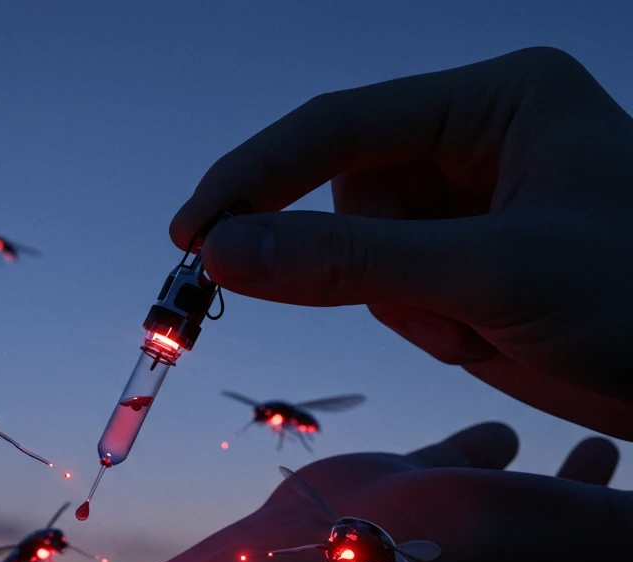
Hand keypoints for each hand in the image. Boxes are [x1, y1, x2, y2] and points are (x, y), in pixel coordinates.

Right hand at [170, 48, 632, 439]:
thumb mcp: (489, 272)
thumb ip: (349, 260)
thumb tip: (224, 252)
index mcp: (495, 102)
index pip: (337, 126)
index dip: (253, 179)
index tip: (191, 236)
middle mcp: (476, 143)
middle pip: (345, 194)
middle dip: (358, 258)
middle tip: (411, 304)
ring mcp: (468, 207)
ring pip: (361, 251)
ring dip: (402, 301)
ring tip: (478, 321)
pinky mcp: (465, 264)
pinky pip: (392, 290)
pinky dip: (421, 323)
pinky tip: (482, 333)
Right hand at [247, 422, 632, 561]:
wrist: (348, 542)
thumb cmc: (482, 542)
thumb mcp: (605, 528)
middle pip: (591, 534)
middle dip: (621, 500)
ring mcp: (465, 534)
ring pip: (530, 498)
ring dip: (560, 478)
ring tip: (594, 446)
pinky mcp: (417, 495)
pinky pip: (471, 465)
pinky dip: (489, 449)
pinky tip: (506, 425)